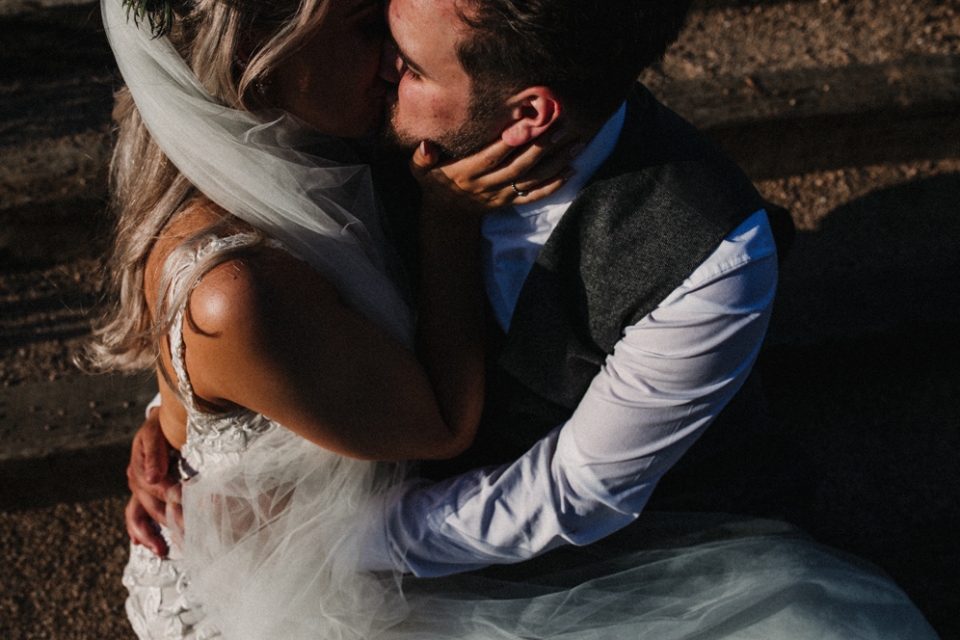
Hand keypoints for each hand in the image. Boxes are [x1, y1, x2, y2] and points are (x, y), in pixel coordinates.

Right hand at [125, 407, 178, 553]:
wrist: (159, 421)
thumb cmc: (161, 425)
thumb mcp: (155, 433)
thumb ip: (154, 453)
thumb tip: (153, 478)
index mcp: (140, 467)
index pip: (158, 488)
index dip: (176, 497)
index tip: (196, 506)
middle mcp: (136, 481)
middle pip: (151, 507)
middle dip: (170, 522)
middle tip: (190, 535)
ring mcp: (138, 490)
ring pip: (138, 517)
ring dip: (149, 536)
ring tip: (161, 551)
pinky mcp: (143, 495)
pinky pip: (136, 517)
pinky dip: (140, 532)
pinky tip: (146, 544)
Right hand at [411, 127, 582, 213]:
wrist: (446, 214)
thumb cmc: (433, 181)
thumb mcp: (419, 170)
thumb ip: (421, 157)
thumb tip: (425, 144)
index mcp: (466, 172)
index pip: (492, 155)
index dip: (511, 140)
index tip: (529, 121)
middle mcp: (486, 184)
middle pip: (518, 166)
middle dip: (542, 147)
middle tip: (563, 128)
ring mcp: (501, 195)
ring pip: (532, 180)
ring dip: (555, 163)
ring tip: (576, 144)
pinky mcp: (510, 202)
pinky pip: (535, 196)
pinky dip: (554, 185)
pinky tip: (572, 170)